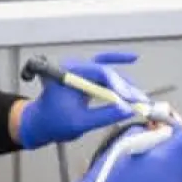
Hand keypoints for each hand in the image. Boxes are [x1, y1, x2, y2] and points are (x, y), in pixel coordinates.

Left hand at [16, 51, 141, 149]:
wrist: (40, 122)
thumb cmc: (53, 122)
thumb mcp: (79, 123)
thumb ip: (103, 116)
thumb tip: (128, 110)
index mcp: (67, 74)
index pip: (99, 72)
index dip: (118, 85)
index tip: (131, 99)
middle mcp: (74, 67)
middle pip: (107, 72)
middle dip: (126, 88)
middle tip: (141, 102)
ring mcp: (80, 69)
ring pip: (108, 72)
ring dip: (125, 84)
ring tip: (140, 98)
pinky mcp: (85, 75)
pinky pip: (104, 67)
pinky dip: (118, 64)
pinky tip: (133, 57)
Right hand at [63, 123, 181, 181]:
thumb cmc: (108, 174)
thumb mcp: (124, 142)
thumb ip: (146, 132)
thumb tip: (156, 131)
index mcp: (166, 158)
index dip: (177, 129)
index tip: (168, 128)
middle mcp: (176, 177)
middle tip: (168, 142)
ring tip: (170, 160)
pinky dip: (178, 181)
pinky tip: (163, 178)